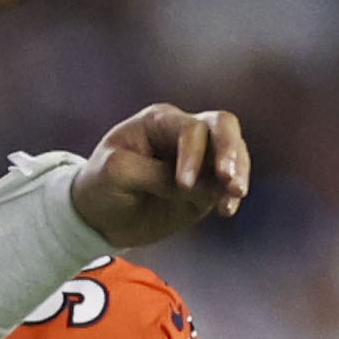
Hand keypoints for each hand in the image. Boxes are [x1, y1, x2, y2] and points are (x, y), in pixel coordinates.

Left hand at [66, 106, 251, 248]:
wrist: (99, 216)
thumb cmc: (101, 184)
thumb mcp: (116, 174)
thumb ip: (156, 176)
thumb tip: (196, 185)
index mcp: (158, 122)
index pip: (190, 128)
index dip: (193, 154)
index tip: (183, 184)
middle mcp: (183, 134)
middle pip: (223, 126)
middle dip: (230, 152)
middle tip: (230, 181)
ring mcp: (199, 159)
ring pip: (234, 153)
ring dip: (239, 174)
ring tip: (233, 198)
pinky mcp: (206, 186)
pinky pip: (228, 185)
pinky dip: (231, 196)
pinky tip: (226, 211)